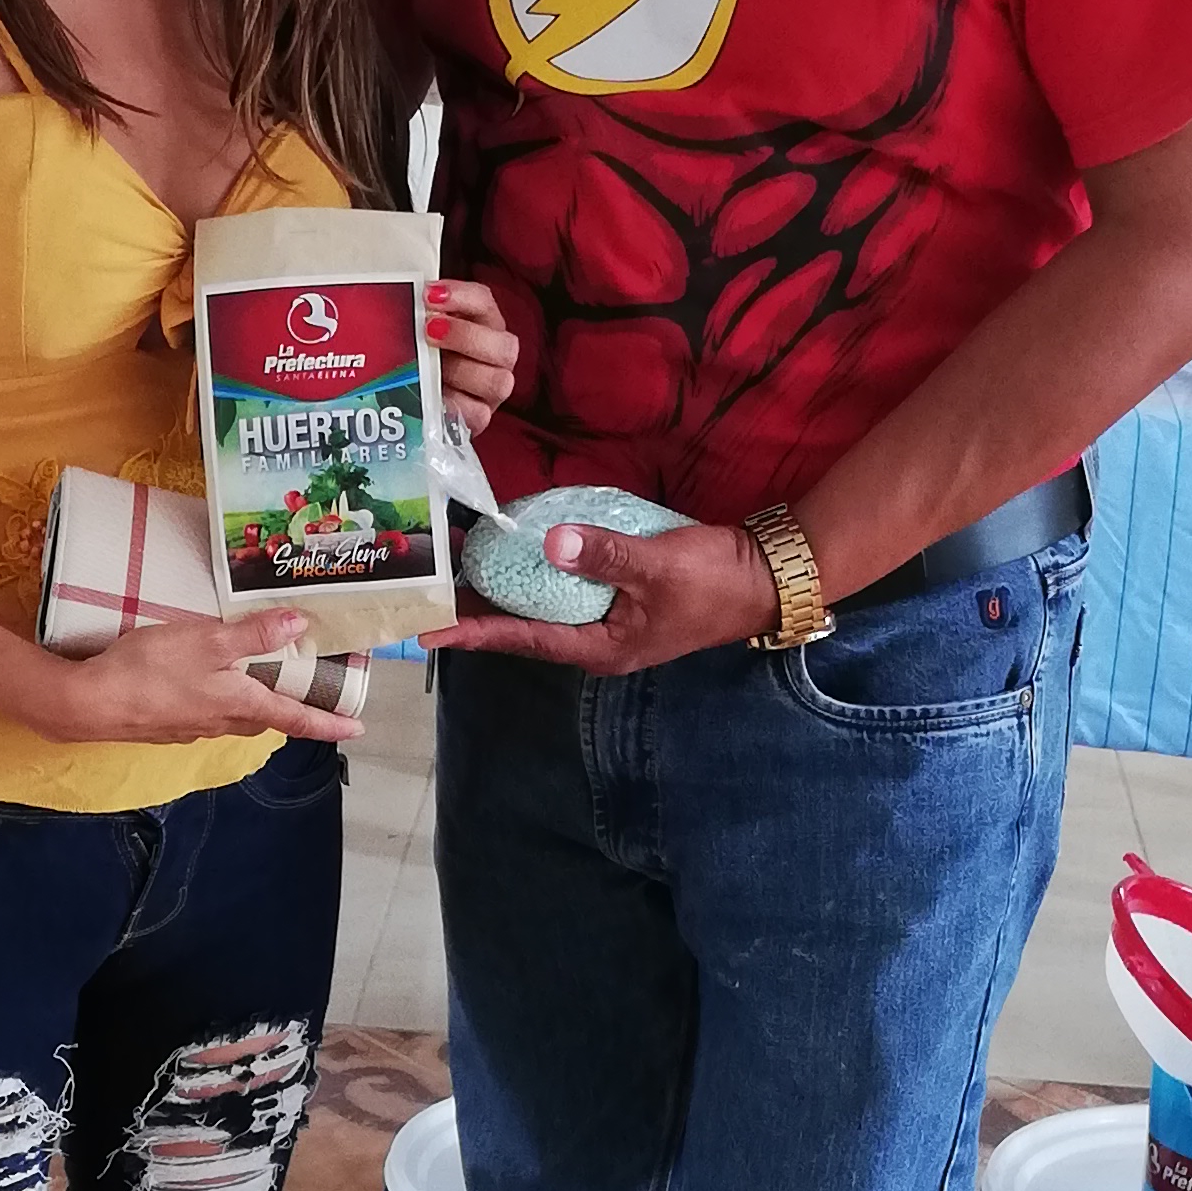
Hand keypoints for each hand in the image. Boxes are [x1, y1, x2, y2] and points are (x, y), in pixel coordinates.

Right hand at [34, 617, 361, 750]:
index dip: (329, 723)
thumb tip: (299, 626)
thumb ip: (252, 635)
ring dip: (256, 705)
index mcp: (241, 704)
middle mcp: (222, 722)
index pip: (296, 718)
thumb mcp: (206, 641)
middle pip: (268, 719)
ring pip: (237, 718)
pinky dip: (222, 702)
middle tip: (310, 696)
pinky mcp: (168, 725)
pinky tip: (208, 685)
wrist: (89, 704)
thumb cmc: (150, 670)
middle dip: (292, 711)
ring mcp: (193, 727)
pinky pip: (208, 715)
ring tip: (263, 684)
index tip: (357, 730)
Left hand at [423, 276, 520, 437]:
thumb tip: (390, 303)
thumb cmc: (421, 355)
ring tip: (428, 369)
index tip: (428, 294)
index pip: (483, 301)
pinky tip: (434, 399)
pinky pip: (478, 415)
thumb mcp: (417, 330)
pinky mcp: (481, 416)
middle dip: (465, 336)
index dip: (461, 296)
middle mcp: (496, 355)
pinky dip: (456, 407)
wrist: (417, 399)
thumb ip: (415, 315)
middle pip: (504, 345)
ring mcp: (492, 388)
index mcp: (483, 323)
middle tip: (429, 330)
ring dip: (462, 372)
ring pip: (498, 382)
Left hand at [439, 511, 778, 672]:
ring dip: (501, 592)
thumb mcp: (658, 565)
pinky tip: (515, 552)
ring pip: (540, 608)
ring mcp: (607, 622)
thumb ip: (606, 555)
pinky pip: (563, 590)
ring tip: (456, 573)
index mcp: (600, 647)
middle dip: (476, 612)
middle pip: (522, 628)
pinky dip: (534, 573)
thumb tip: (553, 543)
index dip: (473, 633)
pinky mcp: (618, 599)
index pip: (522, 640)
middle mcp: (596, 641)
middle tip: (427, 593)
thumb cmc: (714, 579)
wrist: (764, 576)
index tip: (428, 631)